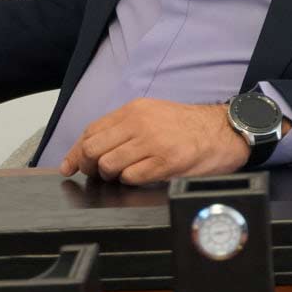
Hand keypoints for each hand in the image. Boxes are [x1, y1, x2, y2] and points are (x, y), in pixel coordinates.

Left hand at [57, 98, 251, 185]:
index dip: (75, 152)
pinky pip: (132, 177)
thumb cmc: (187, 126)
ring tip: (123, 176)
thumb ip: (124, 127)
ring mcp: (153, 142)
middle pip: (94, 149)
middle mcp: (139, 123)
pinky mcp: (166, 162)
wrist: (223, 130)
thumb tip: (91, 149)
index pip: (91, 131)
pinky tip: (141, 177)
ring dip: (111, 176)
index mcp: (133, 110)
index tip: (69, 166)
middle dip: (89, 167)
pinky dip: (130, 181)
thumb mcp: (152, 114)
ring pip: (109, 165)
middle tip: (97, 175)